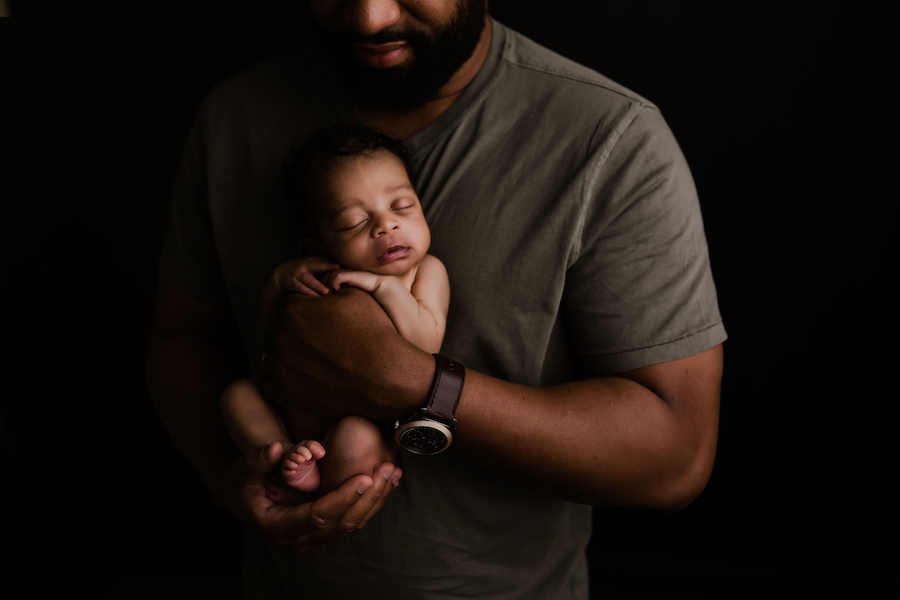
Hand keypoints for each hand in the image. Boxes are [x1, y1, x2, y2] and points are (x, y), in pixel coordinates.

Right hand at [229, 441, 400, 552]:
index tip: (365, 478)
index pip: (318, 517)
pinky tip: (388, 480)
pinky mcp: (326, 529)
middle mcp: (300, 539)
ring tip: (393, 472)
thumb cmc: (244, 482)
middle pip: (342, 524)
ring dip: (376, 499)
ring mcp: (315, 537)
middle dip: (368, 498)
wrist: (246, 498)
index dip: (343, 499)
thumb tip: (275, 449)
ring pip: (353, 524)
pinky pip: (354, 518)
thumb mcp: (242, 471)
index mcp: (279, 528)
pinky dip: (373, 500)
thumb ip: (256, 460)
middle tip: (387, 470)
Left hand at [262, 286, 432, 420]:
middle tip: (321, 340)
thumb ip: (328, 286)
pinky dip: (287, 380)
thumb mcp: (354, 295)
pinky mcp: (285, 392)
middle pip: (280, 330)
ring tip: (316, 359)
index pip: (289, 304)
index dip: (306, 310)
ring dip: (289, 355)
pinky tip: (308, 377)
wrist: (385, 375)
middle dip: (297, 332)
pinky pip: (273, 384)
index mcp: (291, 310)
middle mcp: (279, 336)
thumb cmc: (373, 335)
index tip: (320, 320)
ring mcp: (280, 367)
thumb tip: (320, 284)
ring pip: (275, 356)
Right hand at [274, 256, 340, 295]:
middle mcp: (305, 266)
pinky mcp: (292, 284)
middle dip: (326, 267)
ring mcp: (298, 275)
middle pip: (316, 266)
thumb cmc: (303, 270)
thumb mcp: (311, 265)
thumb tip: (344, 265)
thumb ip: (324, 264)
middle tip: (337, 272)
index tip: (340, 264)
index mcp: (312, 261)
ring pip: (308, 280)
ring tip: (326, 291)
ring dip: (317, 285)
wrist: (281, 274)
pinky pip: (300, 288)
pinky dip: (307, 292)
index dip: (331, 262)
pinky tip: (315, 296)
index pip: (323, 260)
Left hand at [322, 268, 383, 293]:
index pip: (330, 269)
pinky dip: (334, 283)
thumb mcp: (355, 285)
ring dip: (328, 284)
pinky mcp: (352, 274)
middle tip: (324, 291)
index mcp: (347, 268)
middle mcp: (347, 267)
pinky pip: (338, 277)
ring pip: (331, 274)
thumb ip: (346, 285)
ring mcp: (349, 269)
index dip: (325, 278)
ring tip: (329, 293)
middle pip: (328, 270)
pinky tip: (336, 290)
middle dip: (324, 281)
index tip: (325, 288)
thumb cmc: (370, 287)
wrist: (383, 284)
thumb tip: (336, 293)